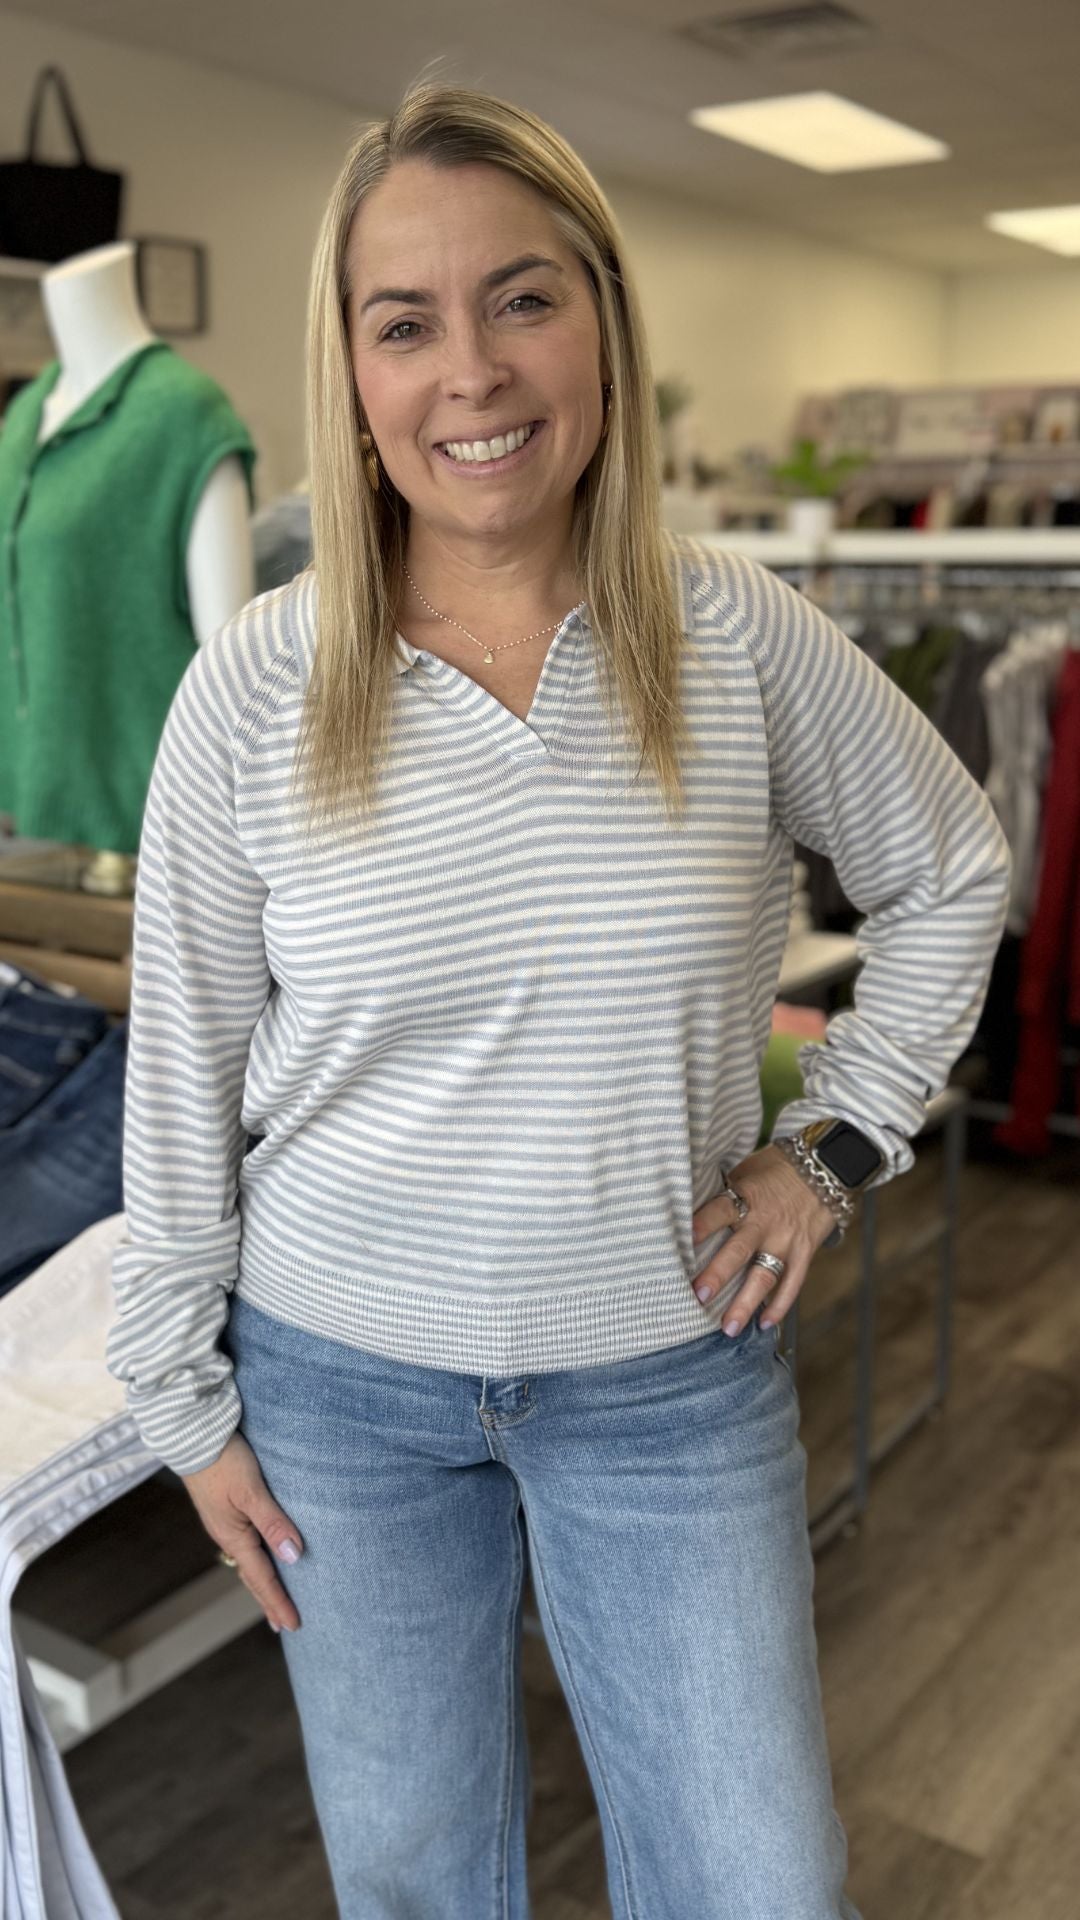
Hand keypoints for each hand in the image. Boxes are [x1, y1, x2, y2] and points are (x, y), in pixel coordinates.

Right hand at [182, 1431, 303, 1633]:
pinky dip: (256, 1558)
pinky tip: (261, 1554)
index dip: (279, 1602)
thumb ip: (273, 1522)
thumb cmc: (223, 1459)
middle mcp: (228, 1534)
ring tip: (273, 1598)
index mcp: (234, 1536)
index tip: (294, 1625)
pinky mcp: (224, 1507)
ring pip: (248, 1559)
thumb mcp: (251, 1490)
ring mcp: (224, 1521)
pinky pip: (244, 1542)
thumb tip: (294, 1557)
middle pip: (252, 1575)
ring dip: (262, 1581)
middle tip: (283, 1624)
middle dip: (268, 1600)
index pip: (262, 1577)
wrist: (192, 1434)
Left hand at [690, 1144, 839, 1336]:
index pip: (720, 1210)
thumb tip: (690, 1208)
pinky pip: (793, 1283)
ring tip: (729, 1329)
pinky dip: (780, 1306)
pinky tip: (765, 1324)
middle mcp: (765, 1222)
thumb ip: (725, 1192)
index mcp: (747, 1196)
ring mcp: (787, 1240)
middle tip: (699, 1296)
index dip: (702, 1225)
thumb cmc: (777, 1167)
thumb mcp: (747, 1170)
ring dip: (746, 1304)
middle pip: (738, 1250)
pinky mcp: (805, 1252)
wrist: (827, 1166)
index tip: (683, 1241)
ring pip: (765, 1276)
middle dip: (718, 1274)